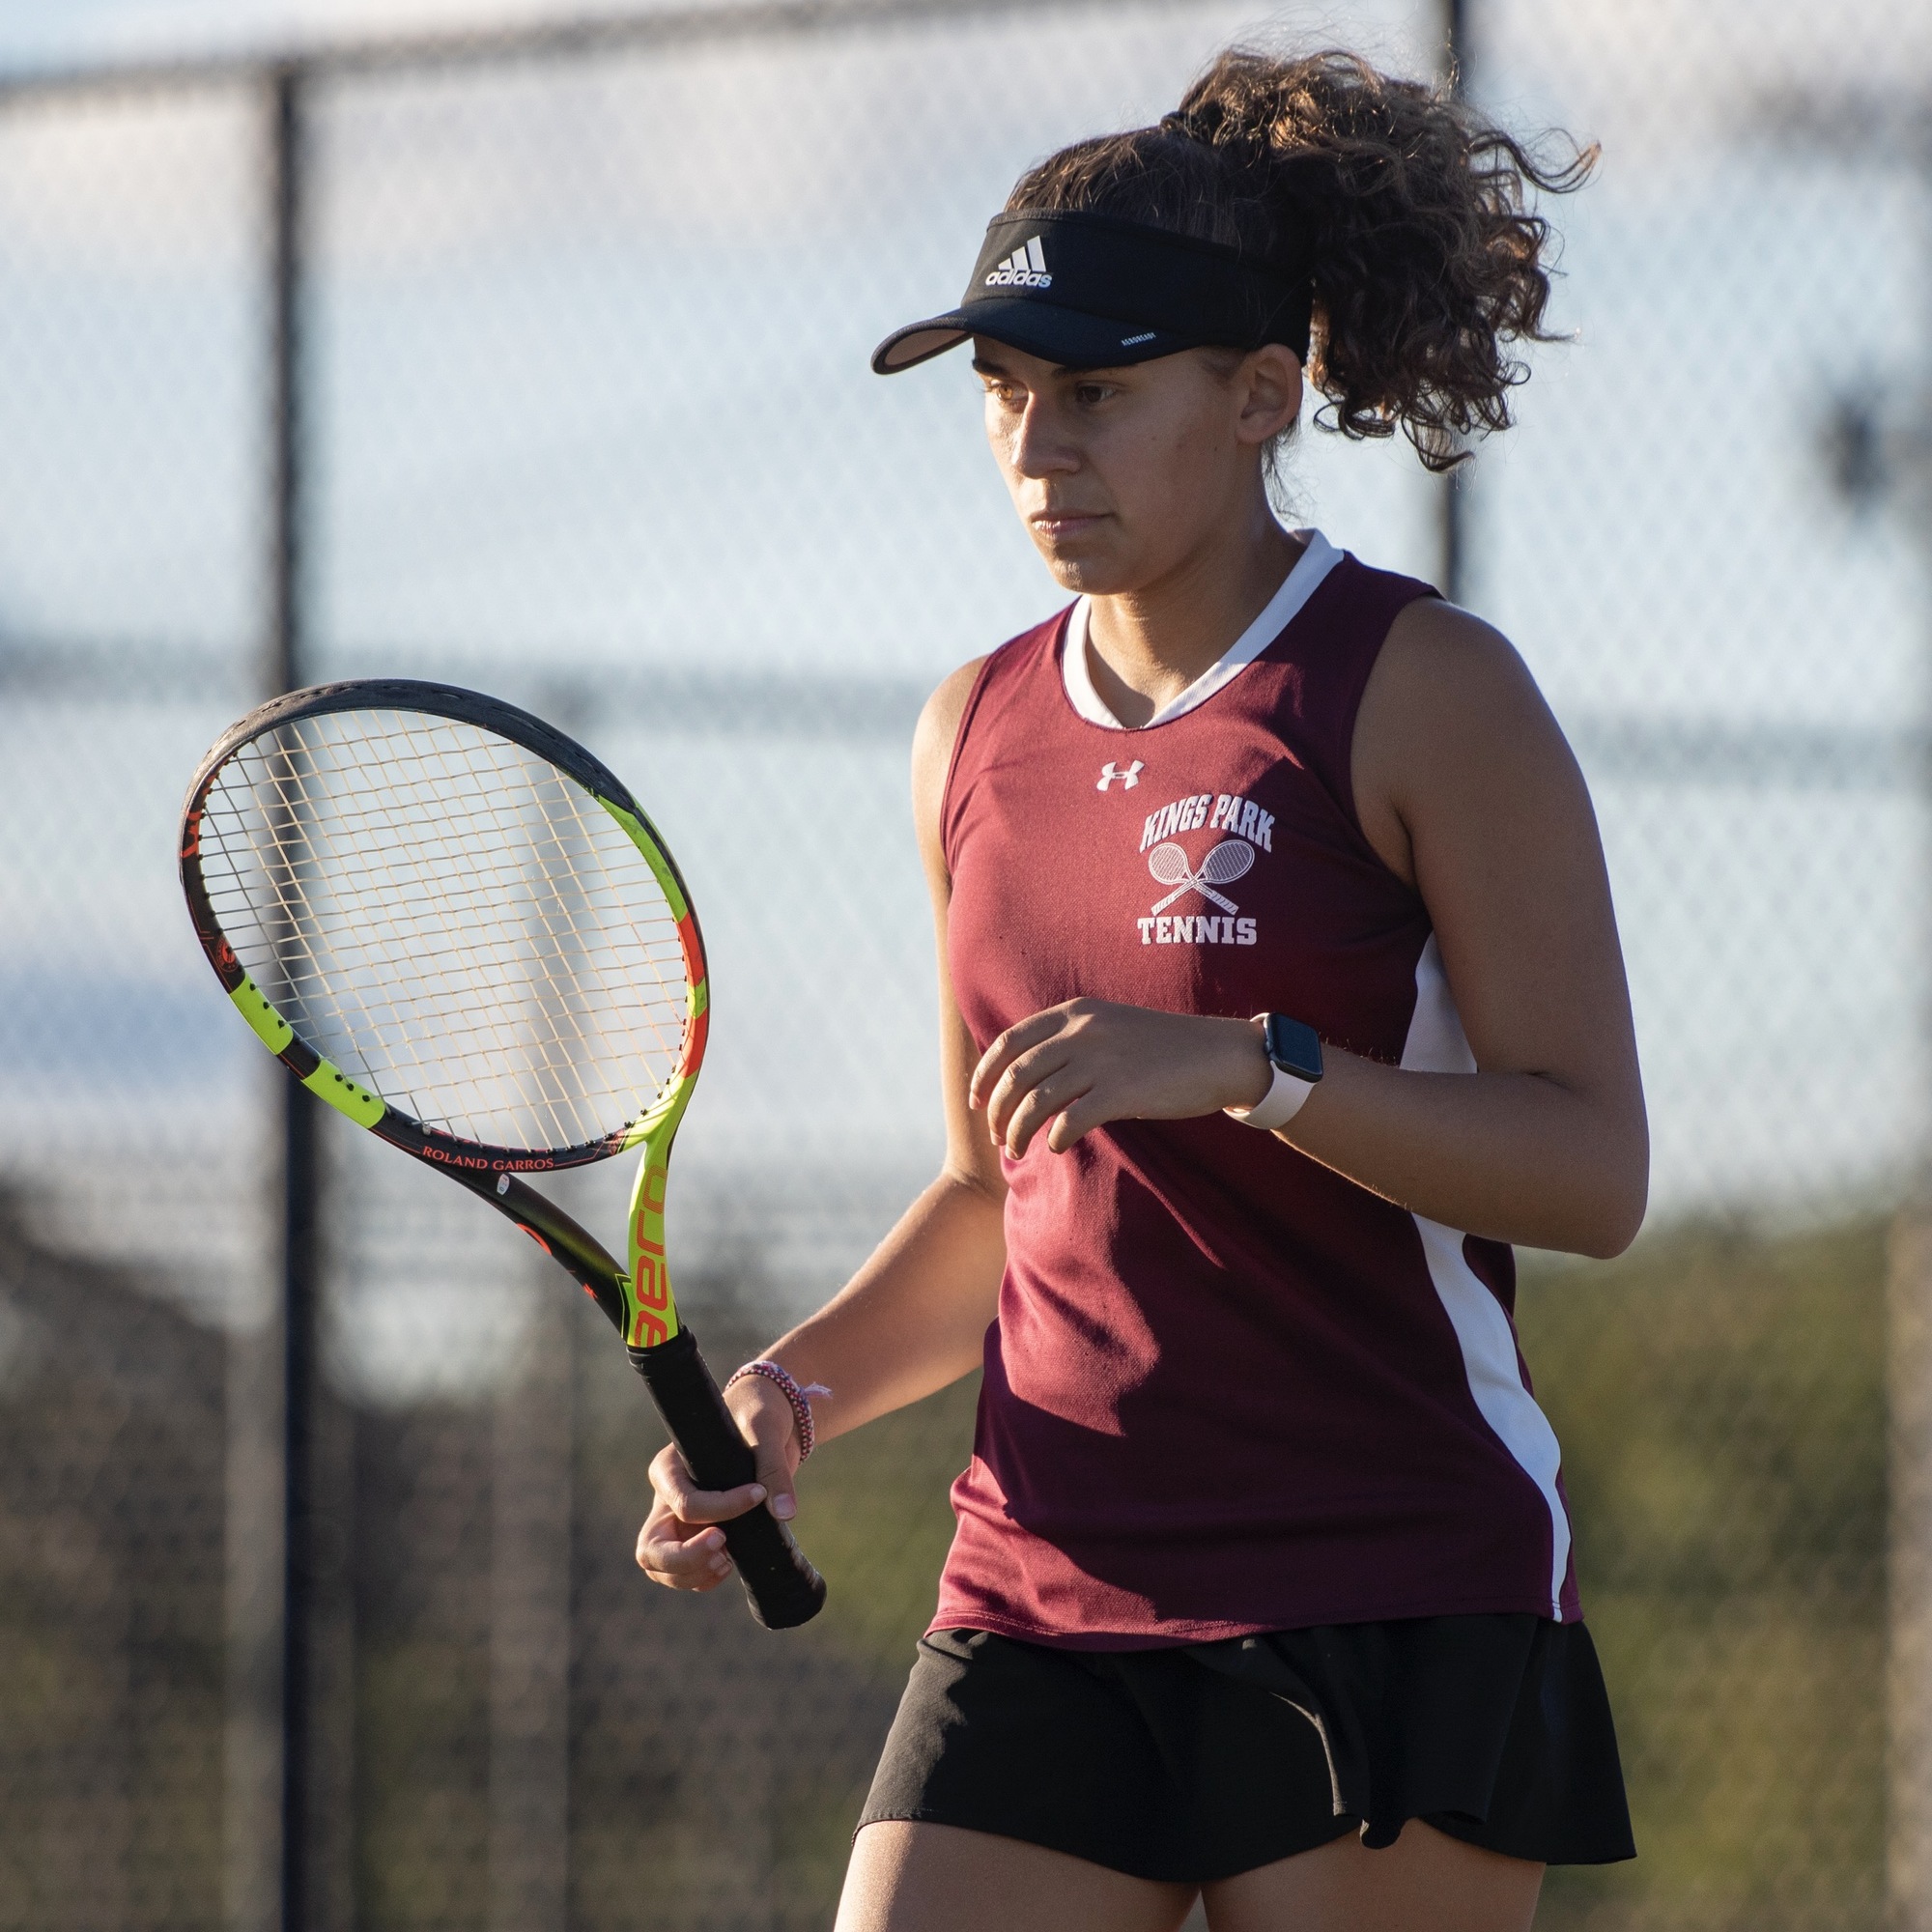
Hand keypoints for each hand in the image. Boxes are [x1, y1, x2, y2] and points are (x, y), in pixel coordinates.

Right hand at [634, 1374, 798, 1591]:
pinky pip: (686, 1573)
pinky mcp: (694, 1537)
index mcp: (669, 1468)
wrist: (765, 1423)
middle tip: (723, 1551)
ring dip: (693, 1574)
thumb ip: (774, 1468)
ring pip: (662, 1568)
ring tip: (728, 1559)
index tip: (757, 1495)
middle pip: (652, 1549)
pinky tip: (729, 1563)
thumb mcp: (765, 1429)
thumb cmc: (756, 1415)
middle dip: (685, 1559)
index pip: (684, 1503)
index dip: (722, 1509)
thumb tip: (784, 1513)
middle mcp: (666, 1499)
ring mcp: (676, 1523)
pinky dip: (703, 1578)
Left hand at [971, 998, 1271, 1156]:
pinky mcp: (1122, 1091)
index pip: (1009, 1043)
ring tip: (1016, 1149)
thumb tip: (1028, 1073)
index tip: (978, 1101)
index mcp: (1075, 1012)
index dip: (985, 1075)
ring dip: (1017, 1131)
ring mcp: (1101, 1060)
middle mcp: (1082, 1032)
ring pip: (1035, 1102)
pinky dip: (1055, 1138)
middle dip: (997, 1110)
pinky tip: (1057, 1147)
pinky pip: (1069, 1120)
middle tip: (997, 1134)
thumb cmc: (1163, 1047)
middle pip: (1016, 1075)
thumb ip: (1071, 1039)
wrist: (1217, 1054)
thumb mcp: (1109, 1025)